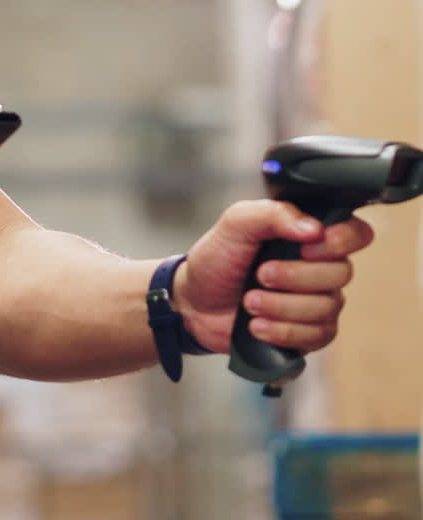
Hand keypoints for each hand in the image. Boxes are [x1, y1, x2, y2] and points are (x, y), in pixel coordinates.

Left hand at [174, 200, 373, 354]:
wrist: (195, 302)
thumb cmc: (218, 258)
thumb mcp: (236, 223)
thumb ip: (273, 214)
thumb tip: (314, 229)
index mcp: (308, 234)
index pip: (355, 233)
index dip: (341, 240)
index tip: (306, 246)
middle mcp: (319, 266)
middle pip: (340, 273)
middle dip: (296, 276)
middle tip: (260, 274)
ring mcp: (316, 301)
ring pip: (327, 308)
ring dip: (283, 306)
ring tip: (249, 301)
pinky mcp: (308, 333)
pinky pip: (317, 336)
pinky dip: (283, 331)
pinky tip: (257, 325)